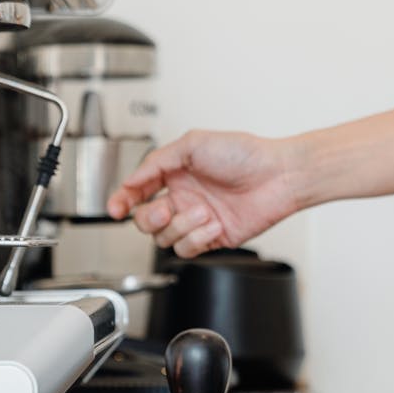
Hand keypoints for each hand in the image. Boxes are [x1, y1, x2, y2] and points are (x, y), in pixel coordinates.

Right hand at [106, 131, 304, 257]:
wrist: (278, 176)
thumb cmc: (245, 154)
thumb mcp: (193, 143)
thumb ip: (157, 160)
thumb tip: (132, 179)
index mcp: (176, 174)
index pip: (138, 192)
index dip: (122, 201)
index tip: (115, 208)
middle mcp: (184, 198)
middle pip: (145, 221)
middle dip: (150, 218)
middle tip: (166, 208)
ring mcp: (197, 219)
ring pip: (164, 238)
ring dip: (181, 226)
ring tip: (204, 212)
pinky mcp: (212, 237)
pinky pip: (188, 249)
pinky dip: (197, 238)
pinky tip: (213, 224)